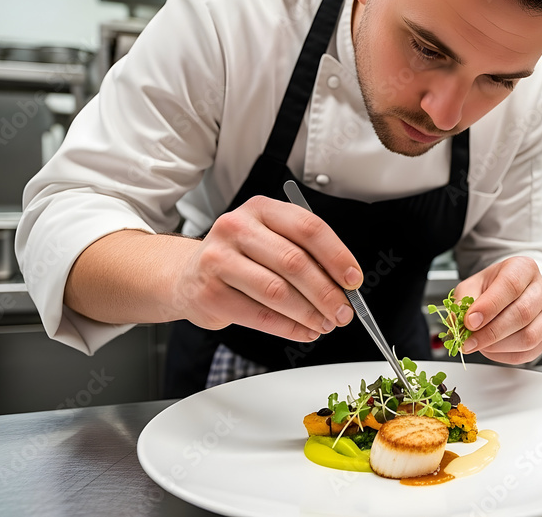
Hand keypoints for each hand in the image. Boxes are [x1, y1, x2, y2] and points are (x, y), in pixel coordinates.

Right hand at [174, 196, 360, 341]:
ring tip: (325, 324)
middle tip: (343, 311)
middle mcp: (237, 228)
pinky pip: (260, 315)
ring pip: (277, 291)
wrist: (187, 276)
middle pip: (294, 262)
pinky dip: (290, 328)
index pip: (308, 228)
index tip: (353, 280)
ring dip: (309, 313)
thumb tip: (343, 287)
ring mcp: (219, 259)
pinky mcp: (210, 293)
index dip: (337, 256)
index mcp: (261, 209)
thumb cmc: (239, 258)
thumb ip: (304, 256)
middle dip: (326, 292)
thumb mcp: (269, 241)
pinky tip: (304, 331)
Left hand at [453, 257, 541, 363]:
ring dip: (498, 346)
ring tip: (478, 344)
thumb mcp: (472, 285)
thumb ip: (464, 300)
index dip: (489, 307)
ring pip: (528, 337)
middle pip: (522, 314)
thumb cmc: (492, 288)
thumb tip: (459, 322)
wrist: (509, 294)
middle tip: (469, 340)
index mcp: (524, 268)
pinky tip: (491, 348)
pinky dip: (505, 355)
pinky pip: (528, 352)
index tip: (470, 322)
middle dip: (491, 332)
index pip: (511, 286)